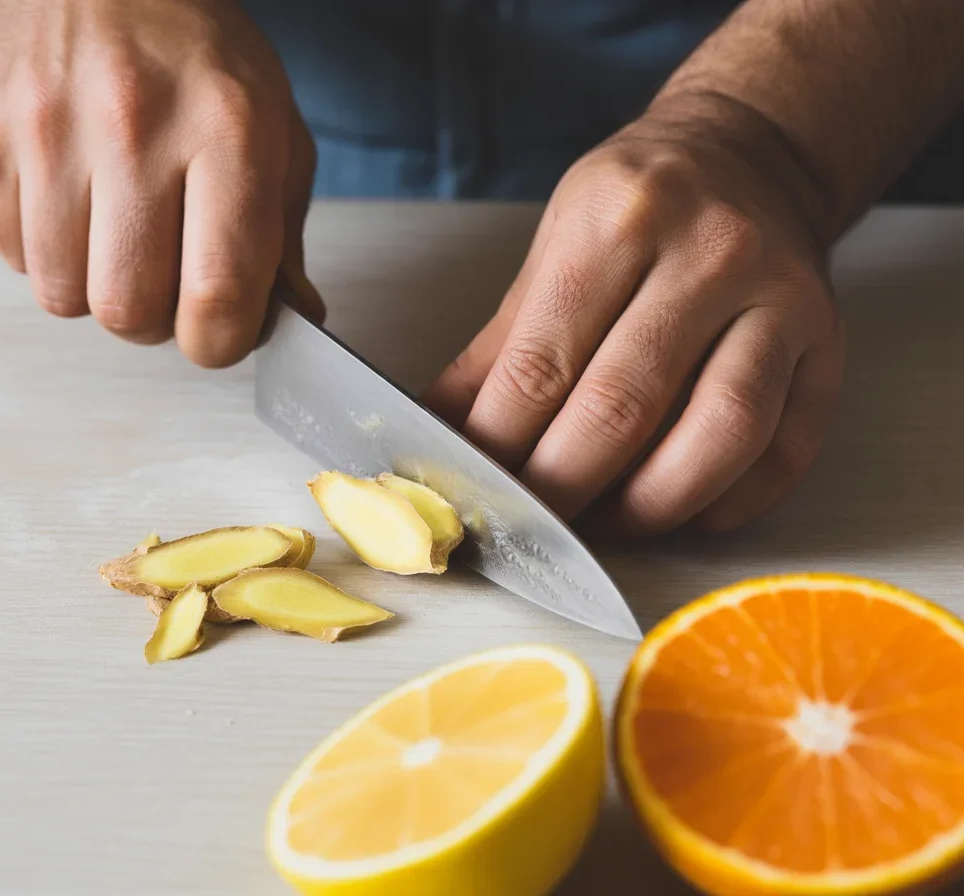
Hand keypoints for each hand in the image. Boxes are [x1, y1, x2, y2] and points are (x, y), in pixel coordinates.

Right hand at [0, 0, 321, 365]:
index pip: (217, 293)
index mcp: (227, 131)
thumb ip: (283, 235)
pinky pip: (16, 257)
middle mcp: (134, 128)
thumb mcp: (276, 131)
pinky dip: (51, 254)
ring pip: (64, 296)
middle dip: (156, 322)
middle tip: (168, 282)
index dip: (219, 342)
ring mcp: (50, 129)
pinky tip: (77, 208)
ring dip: (98, 290)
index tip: (219, 334)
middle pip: (129, 310)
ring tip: (121, 238)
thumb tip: (293, 317)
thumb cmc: (201, 59)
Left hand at [425, 102, 845, 536]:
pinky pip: (788, 445)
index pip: (542, 366)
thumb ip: (496, 352)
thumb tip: (437, 435)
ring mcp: (781, 296)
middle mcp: (709, 250)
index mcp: (618, 220)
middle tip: (533, 523)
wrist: (751, 153)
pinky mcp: (828, 339)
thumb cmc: (636, 209)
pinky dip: (734, 500)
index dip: (500, 449)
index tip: (476, 493)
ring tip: (608, 525)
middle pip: (623, 408)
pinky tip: (690, 514)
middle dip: (565, 489)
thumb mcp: (552, 252)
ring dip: (652, 506)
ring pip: (720, 433)